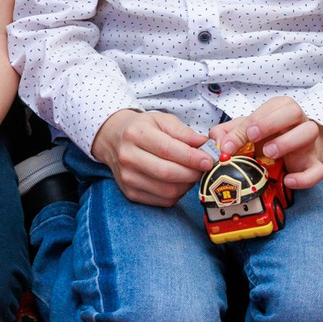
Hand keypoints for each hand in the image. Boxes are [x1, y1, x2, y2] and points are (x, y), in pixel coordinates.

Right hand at [91, 109, 214, 207]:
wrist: (113, 139)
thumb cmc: (142, 128)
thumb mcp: (162, 120)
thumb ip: (185, 133)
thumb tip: (205, 145)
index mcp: (136, 134)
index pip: (168, 150)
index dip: (191, 158)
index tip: (209, 160)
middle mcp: (128, 157)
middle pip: (167, 173)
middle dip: (192, 173)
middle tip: (205, 169)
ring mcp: (127, 178)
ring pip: (166, 191)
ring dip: (186, 185)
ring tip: (192, 174)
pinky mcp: (130, 193)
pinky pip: (162, 201)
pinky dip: (177, 194)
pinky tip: (180, 182)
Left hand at [226, 96, 322, 192]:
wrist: (287, 154)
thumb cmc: (265, 138)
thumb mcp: (244, 132)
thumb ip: (227, 133)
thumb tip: (216, 140)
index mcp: (280, 109)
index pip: (268, 109)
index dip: (250, 123)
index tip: (234, 141)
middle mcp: (297, 122)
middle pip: (294, 111)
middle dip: (271, 123)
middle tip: (253, 137)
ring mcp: (308, 143)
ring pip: (309, 133)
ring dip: (288, 142)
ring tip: (269, 154)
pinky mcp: (313, 165)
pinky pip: (318, 170)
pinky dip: (305, 178)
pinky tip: (288, 180)